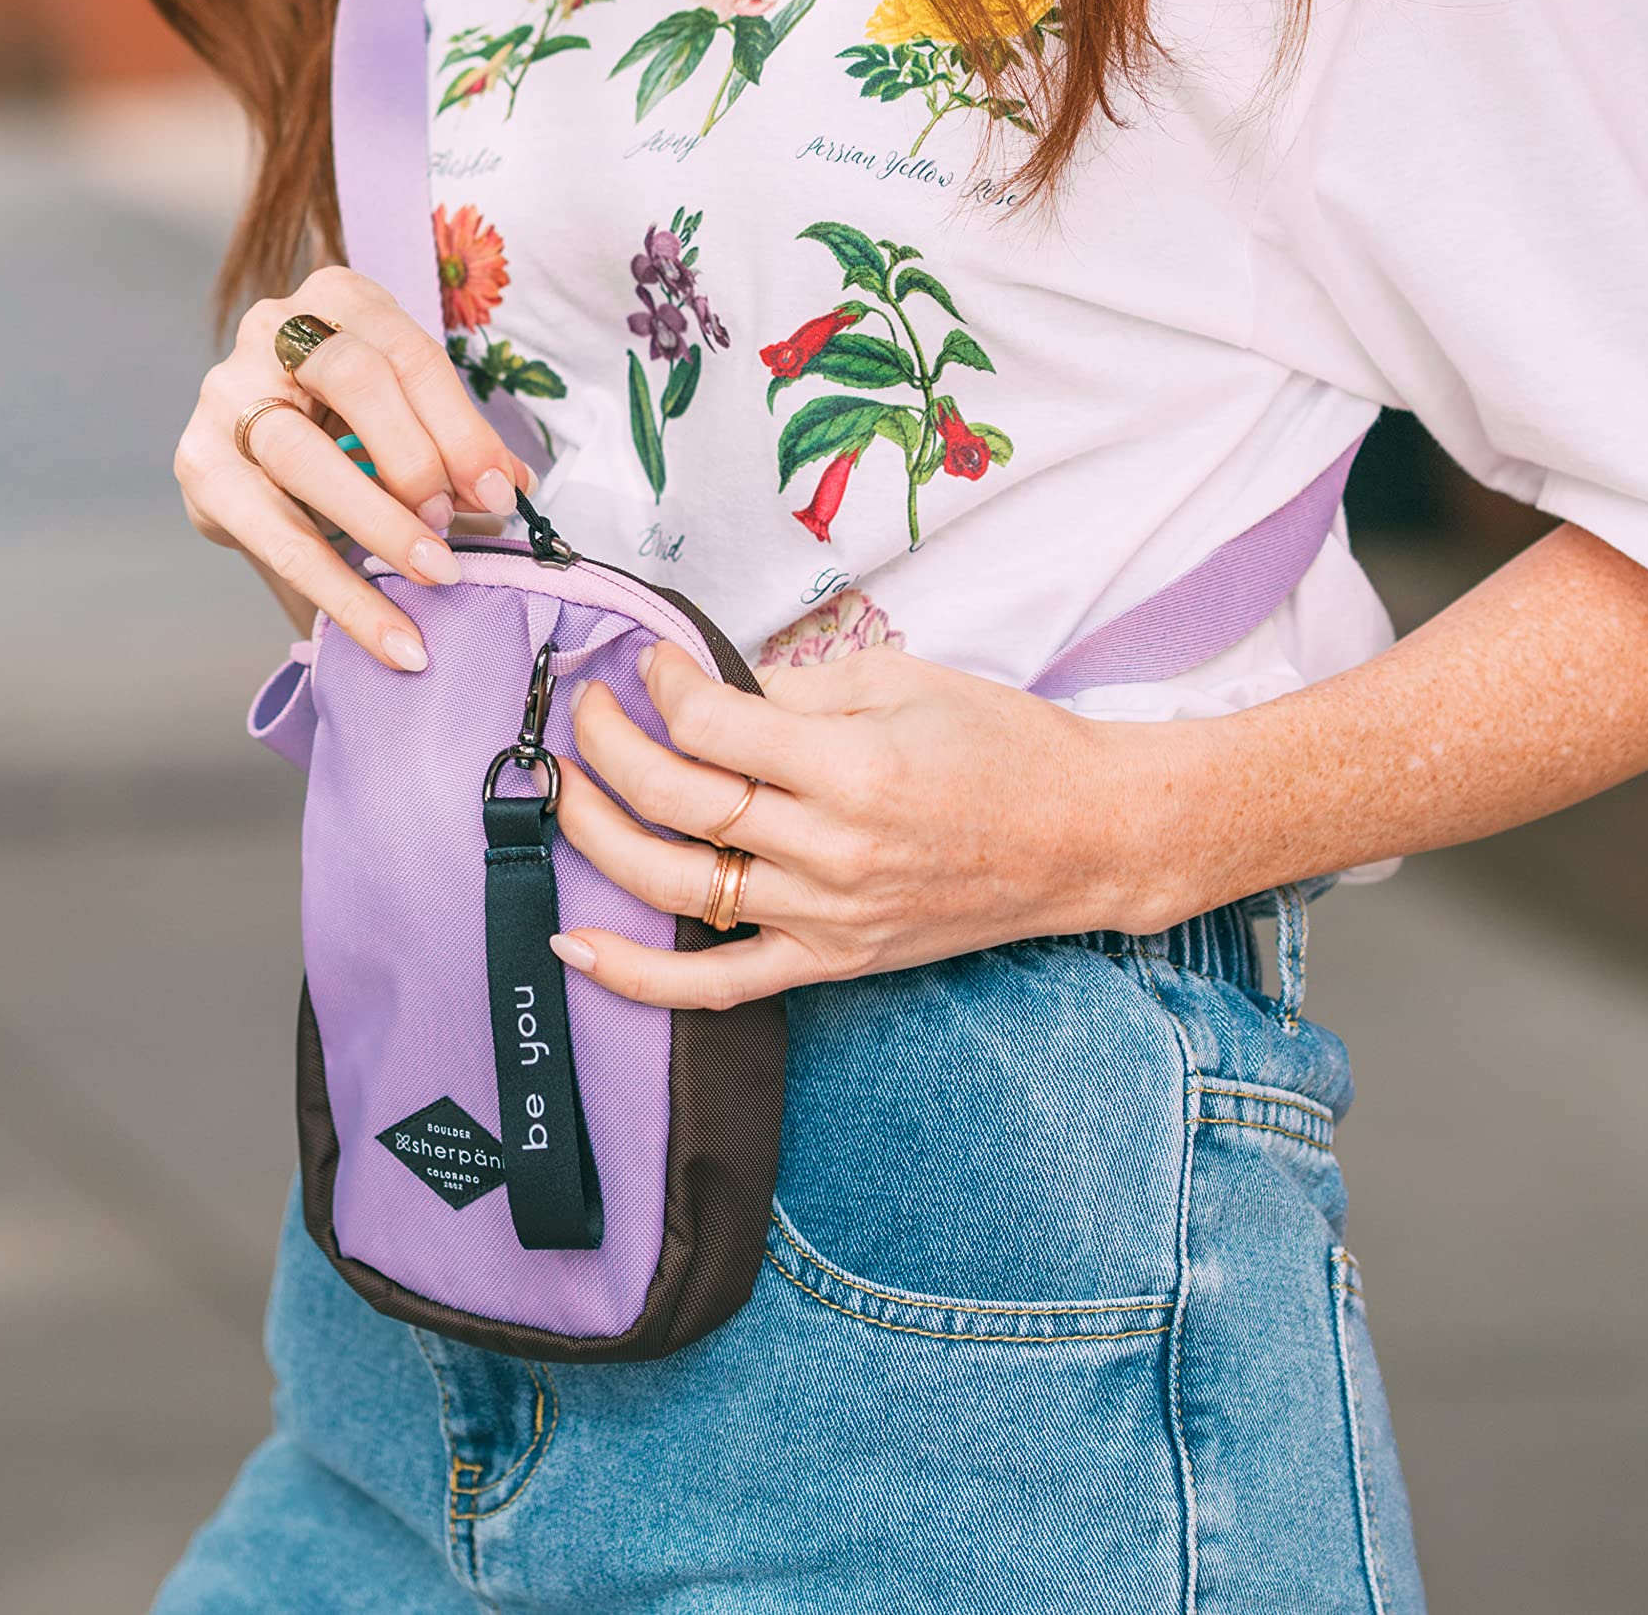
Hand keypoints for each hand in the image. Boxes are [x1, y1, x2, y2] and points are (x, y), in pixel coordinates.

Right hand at [174, 265, 533, 670]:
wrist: (259, 454)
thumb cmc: (349, 426)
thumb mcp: (408, 420)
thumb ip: (454, 447)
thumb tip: (513, 488)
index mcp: (339, 299)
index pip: (408, 353)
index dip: (461, 428)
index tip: (502, 495)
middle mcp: (271, 331)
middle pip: (351, 379)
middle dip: (415, 459)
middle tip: (454, 524)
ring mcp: (224, 394)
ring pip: (299, 456)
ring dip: (377, 524)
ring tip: (434, 576)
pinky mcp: (200, 466)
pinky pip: (271, 536)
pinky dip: (338, 592)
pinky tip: (387, 635)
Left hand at [548, 641, 1172, 1007]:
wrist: (1087, 836)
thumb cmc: (1005, 747)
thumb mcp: (905, 680)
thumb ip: (796, 688)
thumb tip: (707, 686)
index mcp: (853, 767)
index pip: (711, 725)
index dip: (661, 686)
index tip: (649, 662)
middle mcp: (832, 849)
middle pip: (676, 802)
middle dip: (607, 745)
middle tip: (586, 711)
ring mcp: (826, 915)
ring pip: (675, 885)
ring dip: (596, 835)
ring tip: (560, 790)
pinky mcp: (831, 960)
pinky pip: (718, 984)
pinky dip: (639, 976)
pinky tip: (575, 944)